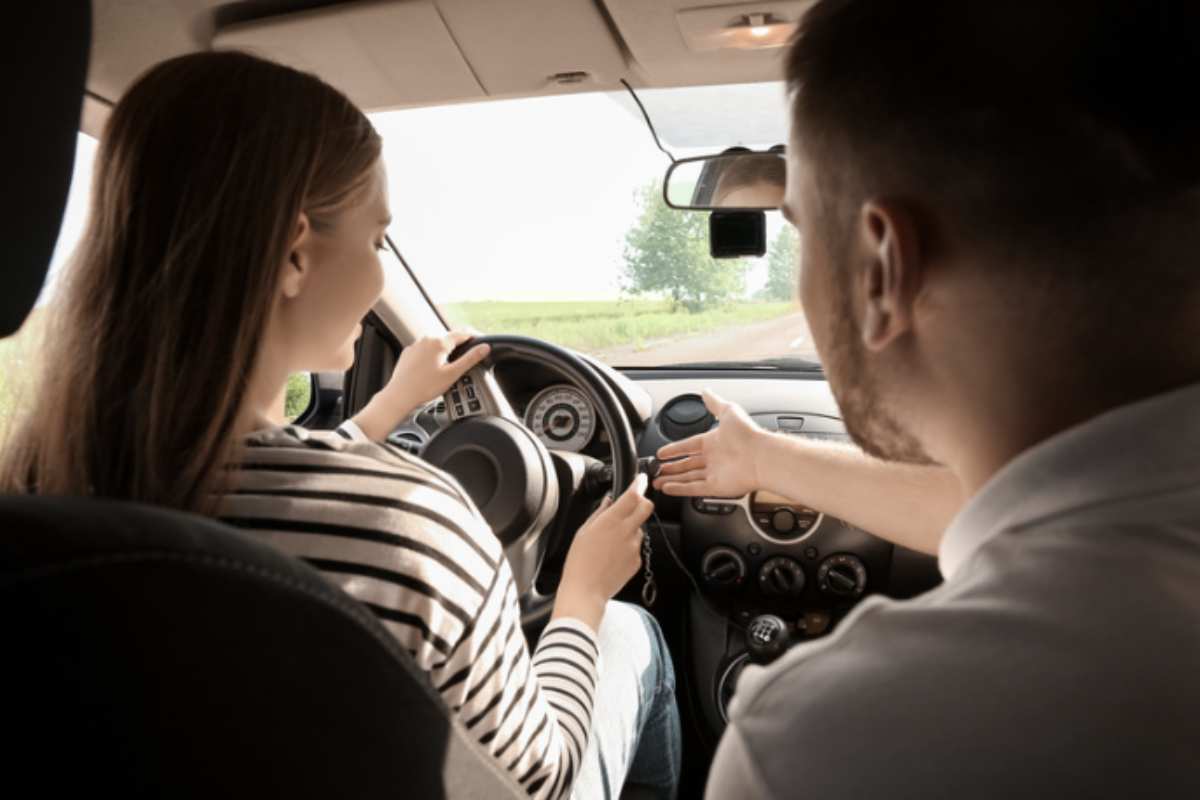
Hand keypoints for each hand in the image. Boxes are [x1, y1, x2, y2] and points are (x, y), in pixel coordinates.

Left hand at [351, 330, 489, 440]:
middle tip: (466, 358)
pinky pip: (424, 351)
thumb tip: (484, 347)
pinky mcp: (408, 353)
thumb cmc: (424, 387)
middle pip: (448, 338)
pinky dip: (431, 356)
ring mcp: (415, 346)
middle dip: (459, 346)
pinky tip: (432, 370)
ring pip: (435, 344)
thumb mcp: (452, 374)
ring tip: (449, 367)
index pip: (462, 334)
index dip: (473, 337)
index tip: (480, 341)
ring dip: (445, 351)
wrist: (399, 395)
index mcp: (439, 342)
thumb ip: (470, 359)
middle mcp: (426, 339)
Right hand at [554, 474, 653, 630]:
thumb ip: (600, 513)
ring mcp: (634, 547)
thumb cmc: (579, 562)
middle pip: (646, 507)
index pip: (633, 495)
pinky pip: (636, 546)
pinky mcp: (637, 560)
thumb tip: (609, 501)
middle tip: (632, 505)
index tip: (641, 479)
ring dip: (631, 528)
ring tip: (610, 542)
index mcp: (611, 521)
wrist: (585, 591)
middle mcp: (626, 531)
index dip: (639, 484)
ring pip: (640, 528)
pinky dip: (628, 546)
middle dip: (642, 502)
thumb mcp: (583, 531)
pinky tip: (612, 555)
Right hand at [653, 390, 767, 497]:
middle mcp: (714, 458)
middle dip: (671, 467)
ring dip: (672, 479)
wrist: (762, 457)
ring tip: (657, 481)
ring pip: (688, 477)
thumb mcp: (728, 411)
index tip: (662, 453)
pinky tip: (668, 489)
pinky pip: (694, 489)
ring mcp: (715, 473)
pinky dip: (680, 489)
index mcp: (714, 441)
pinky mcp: (716, 487)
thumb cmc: (747, 434)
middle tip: (656, 469)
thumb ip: (714, 402)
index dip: (674, 449)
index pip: (689, 445)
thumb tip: (705, 391)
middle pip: (687, 463)